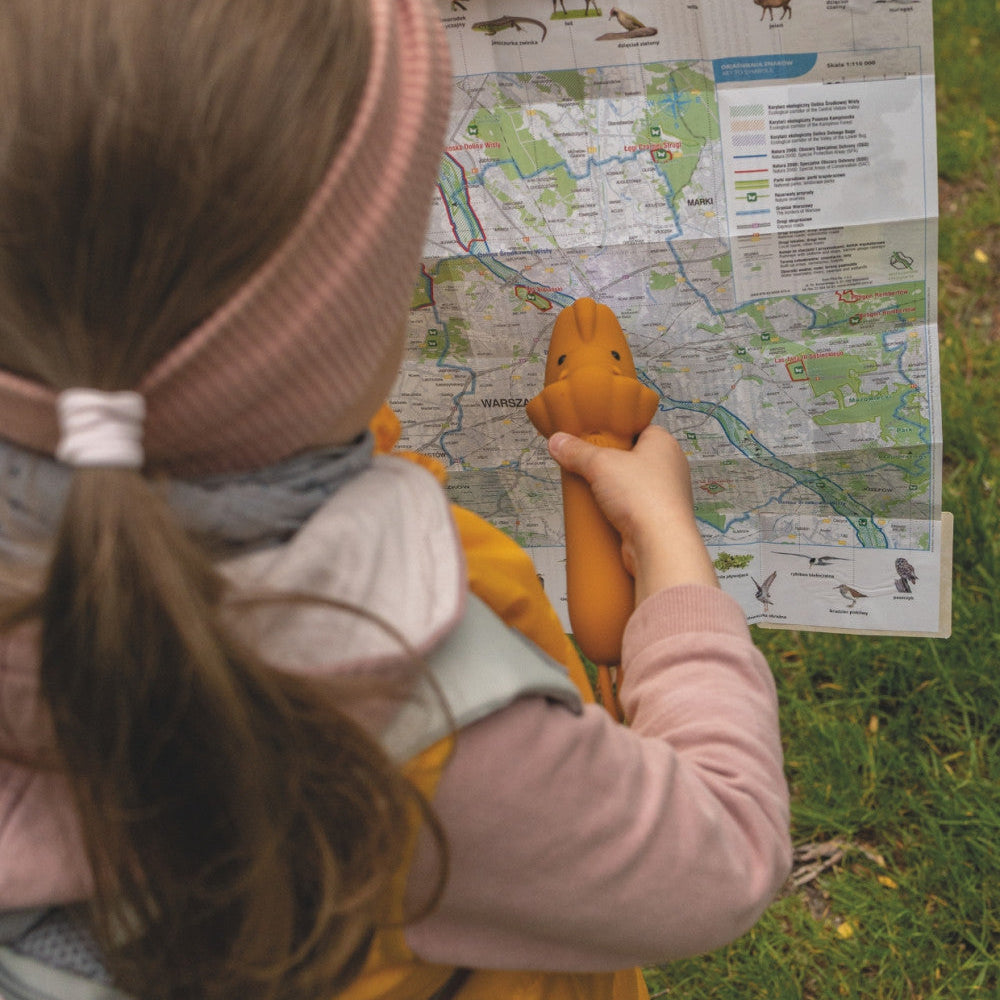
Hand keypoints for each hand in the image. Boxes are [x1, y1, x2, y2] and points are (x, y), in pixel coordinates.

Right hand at [548, 425, 718, 599]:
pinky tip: (599, 512)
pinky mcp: (654, 519)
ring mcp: (663, 495)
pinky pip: (630, 509)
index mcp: (663, 444)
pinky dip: (615, 511)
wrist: (659, 545)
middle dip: (606, 464)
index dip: (614, 432)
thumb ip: (576, 451)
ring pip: (628, 486)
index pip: (637, 428)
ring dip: (609, 490)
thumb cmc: (646, 498)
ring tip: (589, 490)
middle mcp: (668, 468)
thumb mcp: (600, 464)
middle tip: (586, 464)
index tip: (592, 436)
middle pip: (629, 458)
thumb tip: (558, 442)